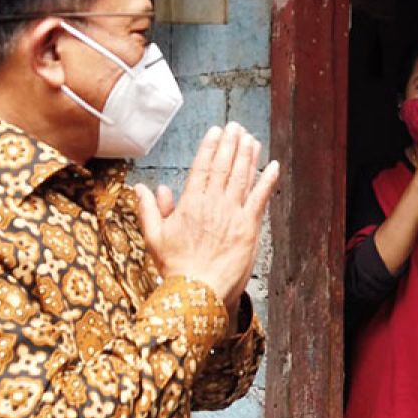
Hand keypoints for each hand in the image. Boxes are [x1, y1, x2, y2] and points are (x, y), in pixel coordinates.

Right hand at [135, 122, 279, 313]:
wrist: (197, 292)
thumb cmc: (175, 268)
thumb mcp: (154, 237)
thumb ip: (149, 209)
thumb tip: (143, 188)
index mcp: (189, 203)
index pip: (201, 167)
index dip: (210, 147)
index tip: (215, 131)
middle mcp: (212, 203)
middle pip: (224, 166)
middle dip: (231, 143)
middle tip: (236, 126)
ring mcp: (232, 214)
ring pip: (242, 177)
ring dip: (248, 155)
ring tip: (251, 138)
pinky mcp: (249, 227)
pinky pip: (260, 197)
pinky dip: (268, 180)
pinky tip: (274, 166)